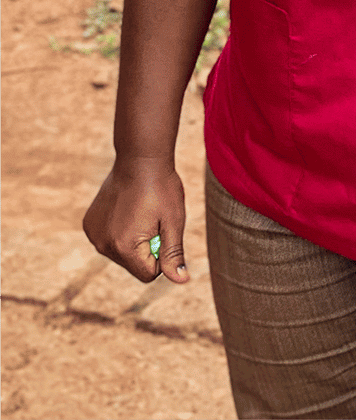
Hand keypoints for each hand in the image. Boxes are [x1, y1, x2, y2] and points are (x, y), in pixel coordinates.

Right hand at [83, 156, 188, 283]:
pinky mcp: (89, 225)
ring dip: (134, 239)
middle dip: (148, 248)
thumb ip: (173, 254)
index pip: (149, 274)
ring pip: (122, 253)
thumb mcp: (173, 221)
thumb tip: (181, 281)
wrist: (140, 158)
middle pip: (134, 265)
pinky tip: (127, 209)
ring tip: (140, 212)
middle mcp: (103, 245)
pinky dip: (120, 230)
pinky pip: (110, 240)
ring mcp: (93, 235)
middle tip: (153, 218)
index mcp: (124, 247)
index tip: (163, 230)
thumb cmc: (162, 188)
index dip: (162, 255)